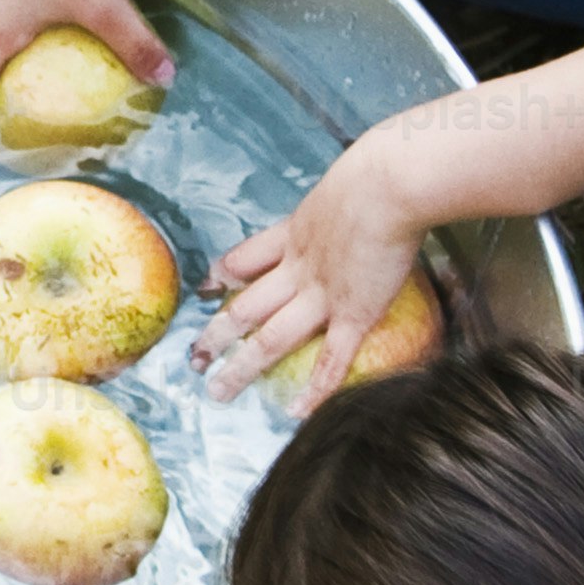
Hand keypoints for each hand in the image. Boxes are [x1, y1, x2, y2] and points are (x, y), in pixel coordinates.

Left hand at [192, 144, 424, 403]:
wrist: (389, 183)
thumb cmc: (381, 172)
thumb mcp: (349, 182)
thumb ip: (347, 199)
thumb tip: (364, 188)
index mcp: (295, 234)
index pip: (246, 259)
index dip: (224, 274)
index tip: (208, 288)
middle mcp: (298, 268)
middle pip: (246, 306)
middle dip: (216, 334)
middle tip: (194, 358)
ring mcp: (322, 294)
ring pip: (271, 338)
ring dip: (242, 368)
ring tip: (218, 392)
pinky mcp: (354, 313)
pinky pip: (331, 359)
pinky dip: (315, 389)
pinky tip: (297, 412)